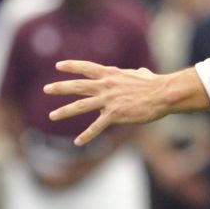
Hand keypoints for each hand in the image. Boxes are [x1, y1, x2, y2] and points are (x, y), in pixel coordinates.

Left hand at [45, 61, 186, 145]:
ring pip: (80, 106)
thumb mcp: (143, 74)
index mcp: (112, 74)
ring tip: (52, 116)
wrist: (163, 94)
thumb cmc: (156, 84)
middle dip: (60, 88)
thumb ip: (137, 73)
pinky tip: (78, 142)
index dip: (72, 66)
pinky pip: (96, 126)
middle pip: (77, 86)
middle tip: (46, 89)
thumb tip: (141, 71)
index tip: (58, 66)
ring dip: (64, 111)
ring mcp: (108, 100)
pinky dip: (86, 135)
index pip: (87, 68)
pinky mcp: (114, 114)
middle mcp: (106, 85)